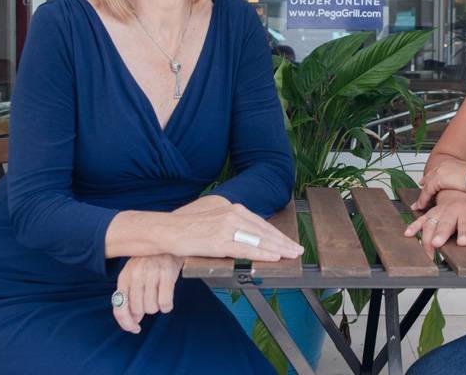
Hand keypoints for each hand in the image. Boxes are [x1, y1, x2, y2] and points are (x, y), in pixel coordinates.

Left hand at [113, 254, 182, 333]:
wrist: (168, 242)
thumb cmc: (150, 262)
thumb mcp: (135, 275)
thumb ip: (131, 296)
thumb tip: (134, 320)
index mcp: (124, 277)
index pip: (120, 308)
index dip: (126, 323)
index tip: (135, 329)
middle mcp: (136, 276)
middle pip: (138, 310)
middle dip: (146, 310)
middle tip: (152, 300)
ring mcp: (151, 274)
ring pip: (152, 308)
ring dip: (157, 307)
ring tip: (160, 295)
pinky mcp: (166, 274)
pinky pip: (165, 303)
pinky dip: (167, 306)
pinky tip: (168, 299)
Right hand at [168, 199, 303, 261]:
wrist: (167, 230)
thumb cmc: (188, 228)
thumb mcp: (215, 219)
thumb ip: (232, 225)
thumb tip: (248, 235)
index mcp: (233, 209)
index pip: (262, 223)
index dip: (278, 234)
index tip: (290, 242)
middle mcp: (233, 215)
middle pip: (264, 231)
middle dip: (283, 242)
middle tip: (298, 250)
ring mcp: (227, 228)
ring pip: (259, 240)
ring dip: (278, 248)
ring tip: (291, 255)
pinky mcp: (220, 241)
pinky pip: (246, 250)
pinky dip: (263, 254)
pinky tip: (274, 258)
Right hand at [404, 190, 465, 258]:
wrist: (457, 191)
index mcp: (465, 212)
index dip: (464, 233)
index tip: (462, 242)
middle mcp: (450, 211)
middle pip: (445, 224)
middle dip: (440, 234)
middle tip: (437, 244)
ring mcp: (438, 212)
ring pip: (431, 223)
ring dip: (427, 236)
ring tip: (427, 249)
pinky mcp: (429, 214)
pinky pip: (420, 220)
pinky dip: (413, 227)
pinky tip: (408, 234)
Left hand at [414, 157, 465, 209]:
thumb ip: (464, 179)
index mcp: (451, 163)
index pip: (438, 170)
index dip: (432, 176)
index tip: (427, 180)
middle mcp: (444, 166)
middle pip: (430, 176)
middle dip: (424, 183)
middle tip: (419, 188)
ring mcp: (440, 172)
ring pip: (427, 185)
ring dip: (422, 196)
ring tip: (418, 205)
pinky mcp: (438, 180)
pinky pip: (427, 191)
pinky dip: (423, 199)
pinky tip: (421, 206)